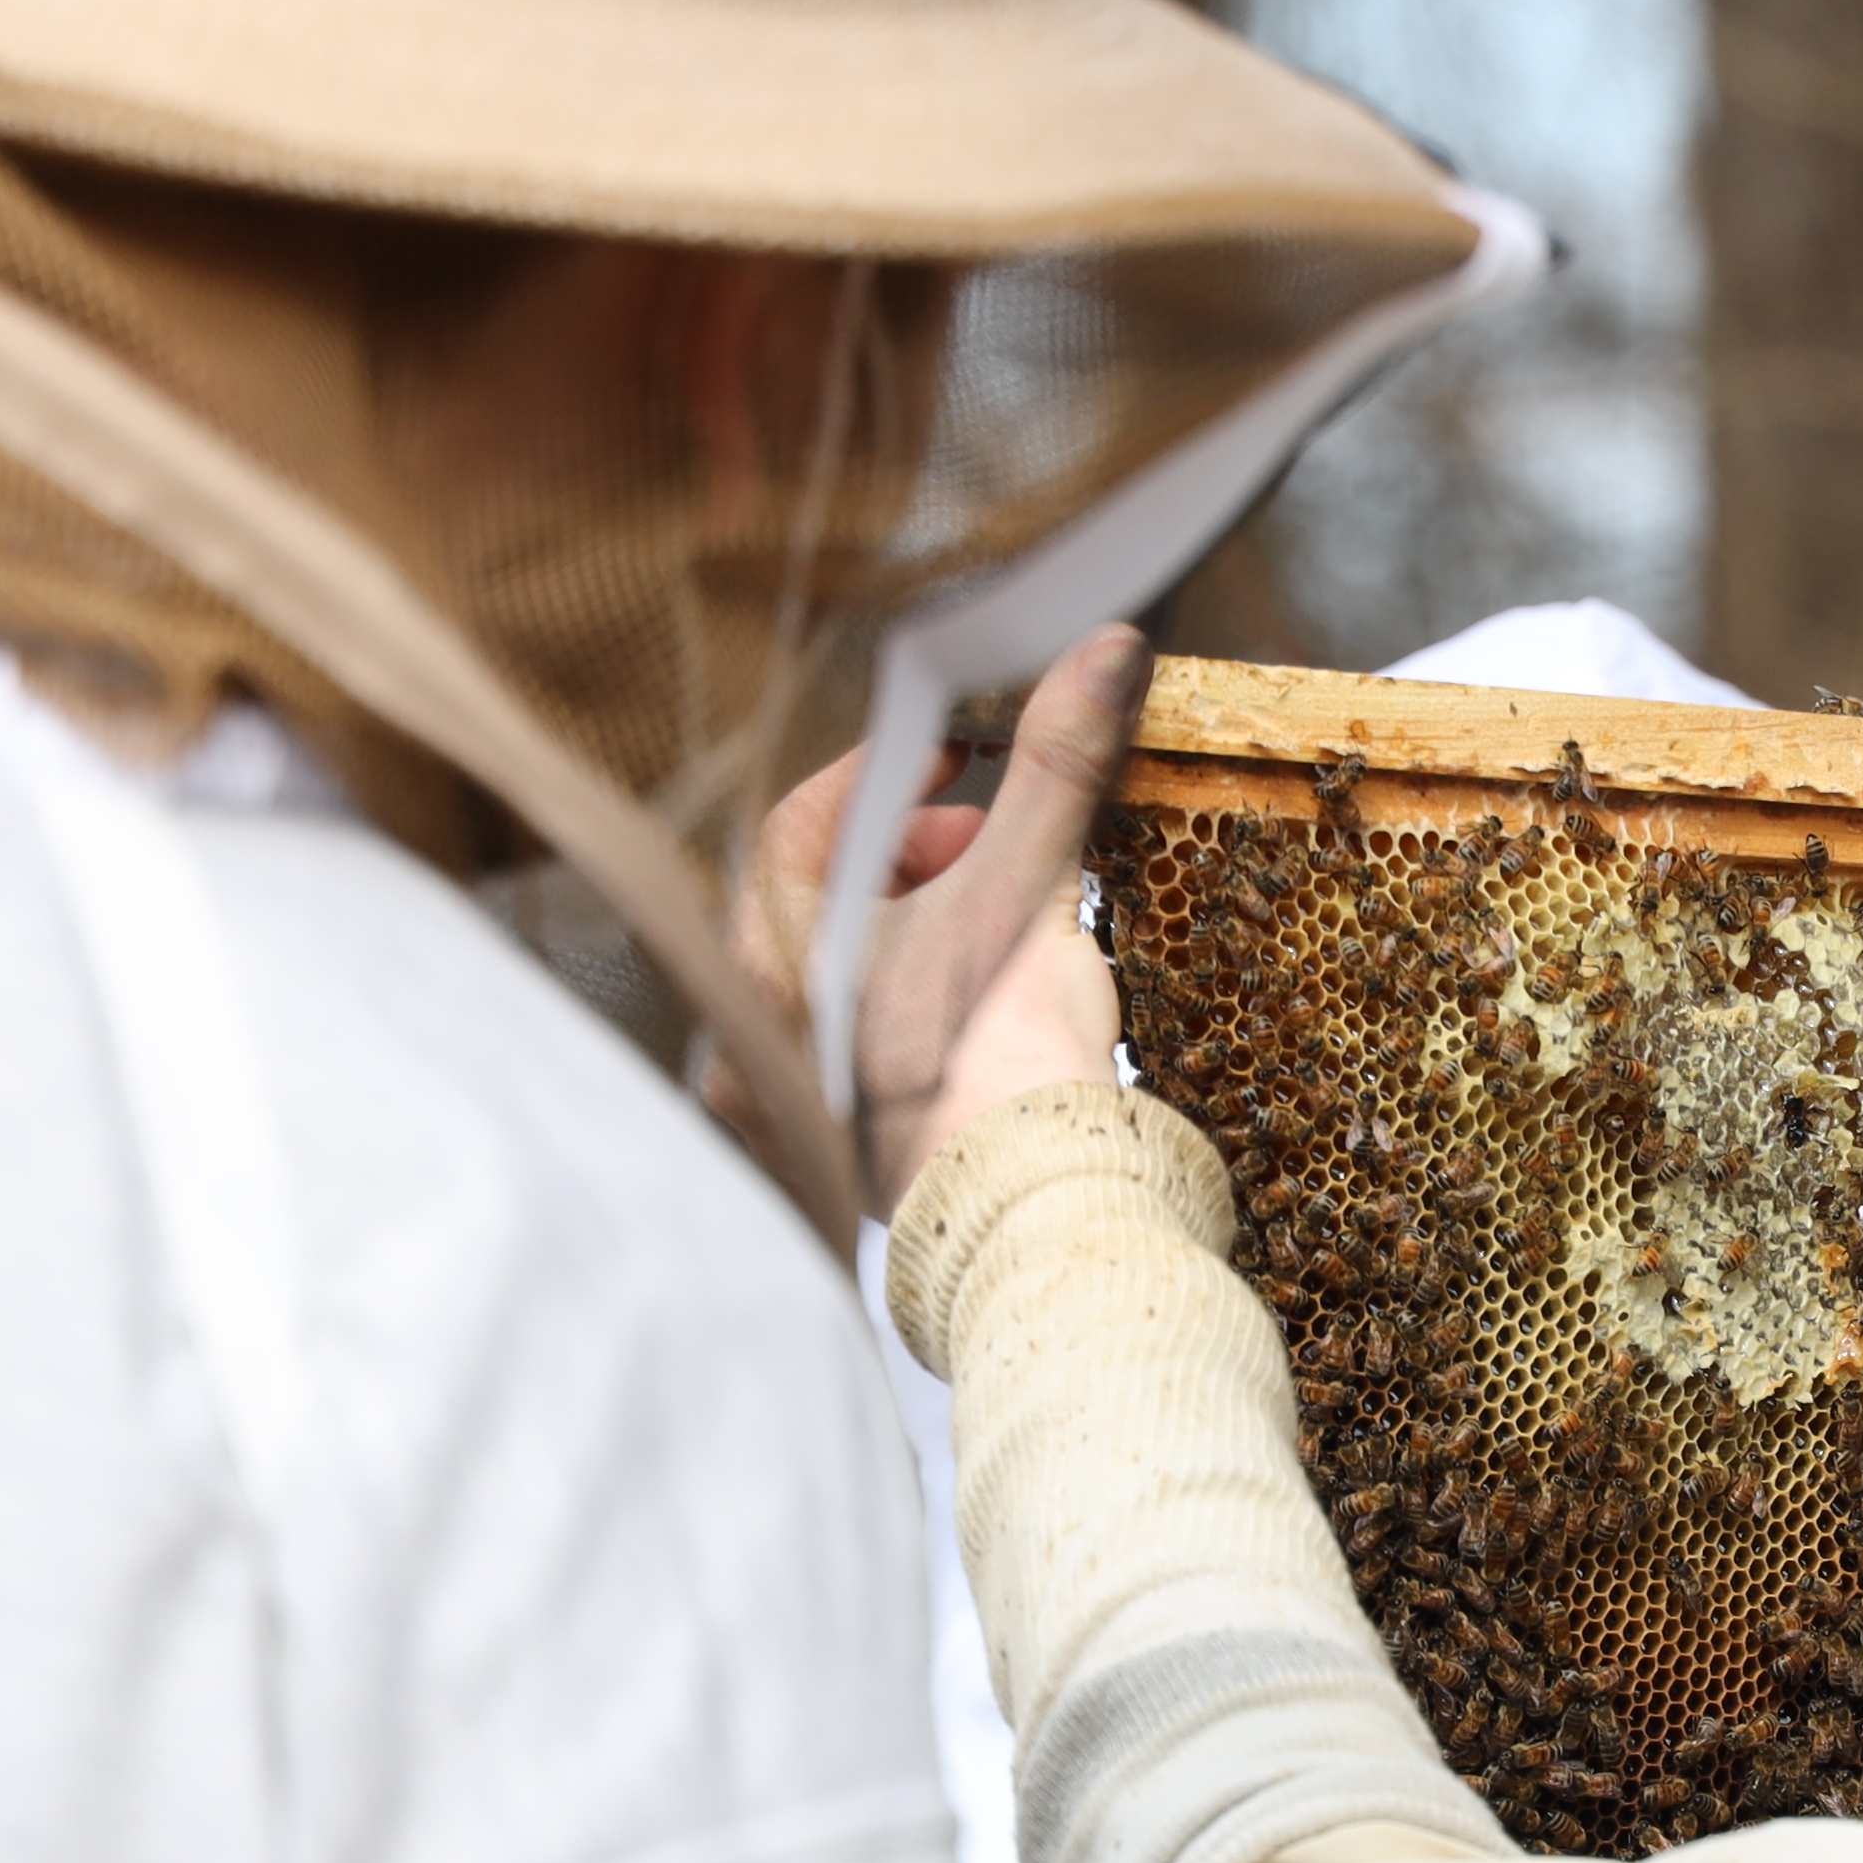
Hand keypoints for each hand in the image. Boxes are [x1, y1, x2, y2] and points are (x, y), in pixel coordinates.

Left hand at [739, 627, 1146, 1218]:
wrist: (1035, 1214)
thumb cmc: (1005, 1058)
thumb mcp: (1025, 886)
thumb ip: (1056, 763)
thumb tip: (1105, 648)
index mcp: (769, 961)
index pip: (802, 823)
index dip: (890, 773)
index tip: (961, 754)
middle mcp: (757, 1038)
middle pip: (825, 901)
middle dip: (916, 855)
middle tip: (995, 840)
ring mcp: (795, 1108)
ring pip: (848, 977)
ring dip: (922, 930)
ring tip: (1004, 918)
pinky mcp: (841, 1160)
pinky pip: (868, 1050)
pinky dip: (920, 1009)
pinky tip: (987, 1006)